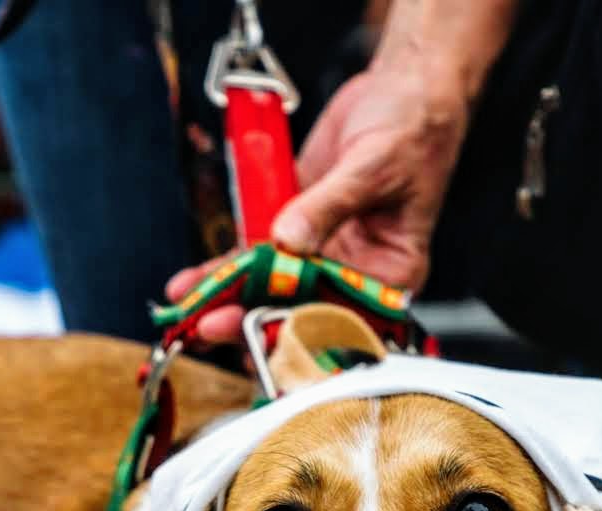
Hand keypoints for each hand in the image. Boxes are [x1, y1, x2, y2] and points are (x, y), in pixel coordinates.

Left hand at [165, 53, 471, 344]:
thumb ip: (329, 205)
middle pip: (299, 310)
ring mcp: (322, 255)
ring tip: (188, 309)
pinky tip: (194, 282)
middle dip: (251, 319)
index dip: (297, 328)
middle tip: (211, 326)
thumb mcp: (374, 166)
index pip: (339, 316)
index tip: (257, 329)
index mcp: (390, 276)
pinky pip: (257, 256)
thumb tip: (290, 240)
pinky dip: (225, 267)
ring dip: (228, 300)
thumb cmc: (413, 128)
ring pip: (270, 289)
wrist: (404, 88)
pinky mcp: (294, 229)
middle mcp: (354, 275)